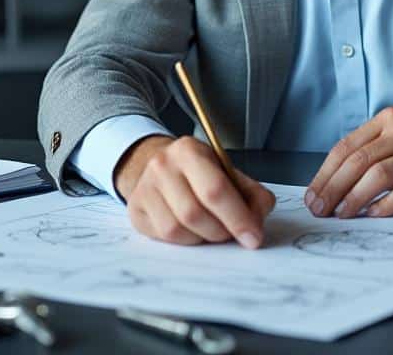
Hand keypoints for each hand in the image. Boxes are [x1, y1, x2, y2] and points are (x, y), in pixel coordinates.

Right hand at [115, 135, 275, 247]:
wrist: (162, 168)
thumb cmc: (200, 174)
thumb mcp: (229, 173)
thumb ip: (252, 195)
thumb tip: (256, 224)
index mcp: (189, 151)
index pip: (215, 189)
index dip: (238, 218)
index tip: (253, 237)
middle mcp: (162, 166)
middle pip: (194, 213)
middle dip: (220, 231)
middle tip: (232, 234)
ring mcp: (145, 188)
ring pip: (177, 229)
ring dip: (202, 238)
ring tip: (212, 229)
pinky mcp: (136, 210)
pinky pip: (164, 237)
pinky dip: (186, 240)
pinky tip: (193, 231)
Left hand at [305, 107, 392, 218]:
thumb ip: (372, 152)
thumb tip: (332, 185)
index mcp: (389, 120)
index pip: (346, 147)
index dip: (325, 174)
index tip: (313, 196)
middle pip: (358, 161)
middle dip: (333, 188)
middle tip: (320, 210)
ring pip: (378, 175)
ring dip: (354, 198)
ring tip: (342, 215)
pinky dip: (386, 205)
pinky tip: (374, 215)